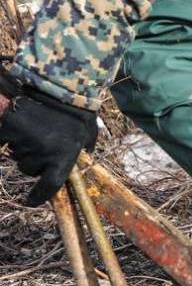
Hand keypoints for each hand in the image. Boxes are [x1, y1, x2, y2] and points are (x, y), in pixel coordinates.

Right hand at [0, 72, 97, 205]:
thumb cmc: (77, 109)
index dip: (40, 196)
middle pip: (31, 169)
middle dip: (36, 160)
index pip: (50, 186)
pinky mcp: (7, 131)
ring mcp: (23, 143)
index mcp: (64, 157)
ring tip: (37, 128)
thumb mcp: (88, 132)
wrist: (56, 84)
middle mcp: (43, 154)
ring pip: (19, 156)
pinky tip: (19, 127)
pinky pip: (4, 143)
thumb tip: (85, 159)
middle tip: (45, 141)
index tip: (32, 201)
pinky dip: (8, 138)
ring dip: (25, 148)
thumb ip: (85, 149)